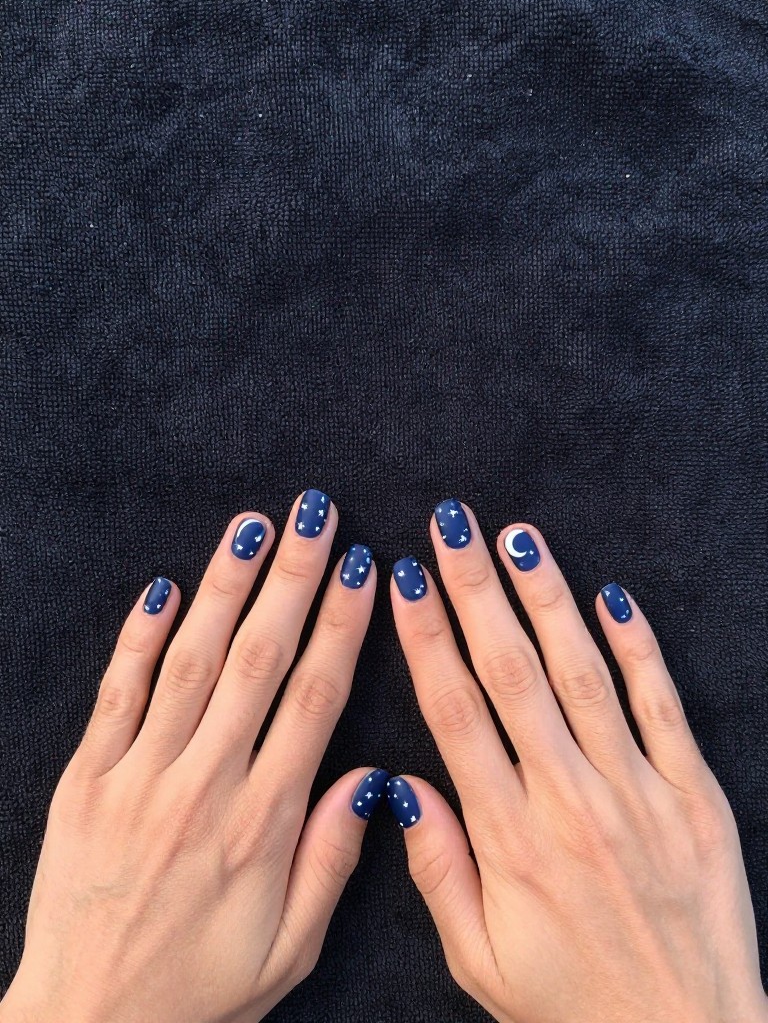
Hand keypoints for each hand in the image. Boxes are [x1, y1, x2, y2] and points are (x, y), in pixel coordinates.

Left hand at [1, 491, 383, 1022]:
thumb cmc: (199, 991)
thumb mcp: (289, 949)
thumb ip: (333, 859)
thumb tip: (372, 780)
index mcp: (263, 823)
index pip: (314, 699)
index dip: (342, 627)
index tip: (363, 570)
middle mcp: (203, 785)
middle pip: (258, 660)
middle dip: (292, 578)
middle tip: (314, 515)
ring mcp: (139, 777)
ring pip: (192, 662)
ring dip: (225, 588)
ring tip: (253, 528)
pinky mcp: (87, 780)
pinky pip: (117, 693)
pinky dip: (141, 637)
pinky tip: (165, 588)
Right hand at [389, 500, 767, 1022]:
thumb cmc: (573, 1006)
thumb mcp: (479, 961)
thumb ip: (435, 869)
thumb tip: (396, 787)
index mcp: (509, 838)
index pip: (455, 712)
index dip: (427, 638)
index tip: (407, 579)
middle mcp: (569, 800)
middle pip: (511, 674)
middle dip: (476, 591)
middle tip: (452, 525)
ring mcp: (637, 792)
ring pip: (583, 674)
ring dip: (547, 599)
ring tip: (518, 538)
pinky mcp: (692, 795)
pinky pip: (663, 706)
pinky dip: (639, 647)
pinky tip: (613, 595)